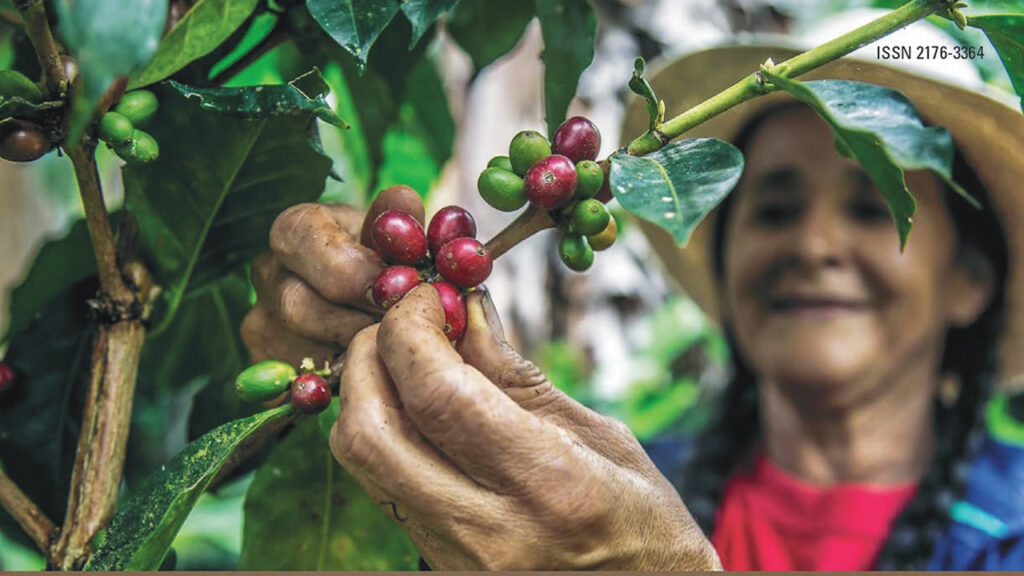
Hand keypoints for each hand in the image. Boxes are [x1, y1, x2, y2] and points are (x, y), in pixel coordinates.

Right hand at [240, 186, 423, 366]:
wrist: (374, 301)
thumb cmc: (386, 260)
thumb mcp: (395, 235)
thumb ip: (398, 221)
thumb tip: (403, 201)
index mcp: (293, 229)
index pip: (301, 239)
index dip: (352, 270)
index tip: (394, 290)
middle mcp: (267, 273)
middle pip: (298, 304)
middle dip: (356, 322)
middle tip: (400, 332)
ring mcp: (261, 323)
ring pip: (299, 350)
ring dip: (353, 356)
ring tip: (393, 351)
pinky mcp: (269, 368)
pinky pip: (299, 385)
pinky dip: (340, 384)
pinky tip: (371, 372)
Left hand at [330, 286, 720, 570]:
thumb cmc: (647, 527)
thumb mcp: (602, 440)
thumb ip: (519, 379)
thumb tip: (466, 311)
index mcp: (547, 485)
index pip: (438, 393)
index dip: (412, 329)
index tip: (426, 294)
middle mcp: (488, 530)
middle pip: (371, 432)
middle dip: (368, 356)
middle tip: (400, 321)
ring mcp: (457, 559)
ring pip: (362, 464)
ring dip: (365, 395)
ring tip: (404, 359)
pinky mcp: (440, 569)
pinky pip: (384, 489)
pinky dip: (384, 433)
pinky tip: (414, 408)